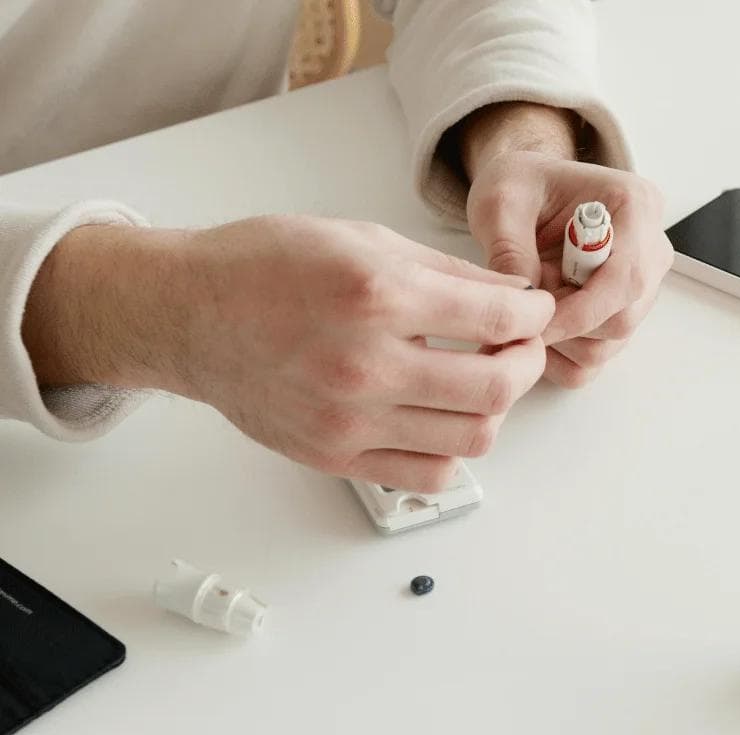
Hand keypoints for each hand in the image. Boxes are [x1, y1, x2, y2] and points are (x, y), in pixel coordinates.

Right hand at [24, 216, 553, 490]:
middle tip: (520, 348)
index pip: (498, 319)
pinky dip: (452, 451)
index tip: (534, 312)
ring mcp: (350, 420)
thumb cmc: (266, 267)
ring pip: (471, 438)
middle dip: (527, 364)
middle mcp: (367, 364)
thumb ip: (448, 274)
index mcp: (378, 296)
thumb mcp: (364, 239)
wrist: (190, 314)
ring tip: (480, 381)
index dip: (535, 315)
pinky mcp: (335, 456)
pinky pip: (427, 476)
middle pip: (496, 388)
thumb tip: (515, 298)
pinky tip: (442, 418)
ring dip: (495, 409)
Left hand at [461, 105, 672, 386]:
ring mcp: (640, 288)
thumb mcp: (501, 201)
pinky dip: (560, 356)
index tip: (532, 322)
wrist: (526, 193)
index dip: (580, 311)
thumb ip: (510, 249)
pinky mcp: (620, 315)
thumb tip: (524, 300)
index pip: (626, 278)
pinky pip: (595, 360)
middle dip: (566, 326)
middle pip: (622, 319)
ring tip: (529, 306)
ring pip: (609, 345)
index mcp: (635, 206)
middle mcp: (650, 250)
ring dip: (561, 341)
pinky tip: (537, 327)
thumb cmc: (521, 186)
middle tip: (522, 307)